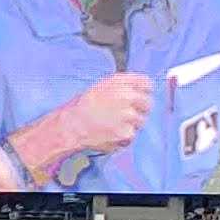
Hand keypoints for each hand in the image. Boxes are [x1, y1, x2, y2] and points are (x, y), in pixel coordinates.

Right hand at [34, 71, 156, 166]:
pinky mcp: (127, 132)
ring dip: (131, 124)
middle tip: (124, 115)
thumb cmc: (82, 106)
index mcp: (121, 82)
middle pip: (148, 103)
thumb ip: (122, 86)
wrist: (71, 126)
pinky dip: (123, 137)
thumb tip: (138, 91)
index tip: (138, 98)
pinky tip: (110, 133)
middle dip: (139, 109)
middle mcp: (127, 96)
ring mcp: (129, 116)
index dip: (143, 92)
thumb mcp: (101, 87)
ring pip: (141, 121)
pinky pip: (132, 135)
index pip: (147, 84)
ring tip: (113, 125)